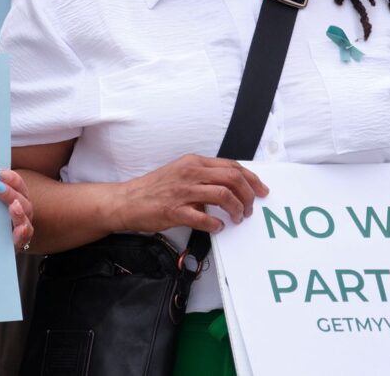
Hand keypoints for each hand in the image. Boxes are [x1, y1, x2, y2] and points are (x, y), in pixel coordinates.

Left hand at [0, 169, 34, 250]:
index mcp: (18, 198)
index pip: (19, 185)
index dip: (11, 178)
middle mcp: (23, 212)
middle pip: (22, 200)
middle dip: (10, 192)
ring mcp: (21, 228)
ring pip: (25, 219)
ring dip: (19, 212)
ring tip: (13, 206)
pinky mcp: (16, 243)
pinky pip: (23, 239)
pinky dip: (22, 233)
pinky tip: (20, 229)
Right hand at [117, 154, 268, 233]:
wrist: (127, 200)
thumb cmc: (155, 189)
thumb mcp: (181, 173)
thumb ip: (204, 176)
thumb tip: (229, 187)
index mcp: (194, 162)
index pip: (231, 166)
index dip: (251, 179)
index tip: (261, 190)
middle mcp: (190, 173)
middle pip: (232, 178)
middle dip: (248, 194)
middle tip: (251, 208)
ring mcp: (182, 191)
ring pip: (223, 195)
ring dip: (236, 209)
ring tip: (237, 218)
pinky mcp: (174, 210)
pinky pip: (203, 218)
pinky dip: (215, 224)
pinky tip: (217, 227)